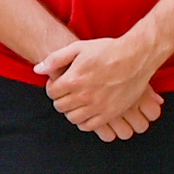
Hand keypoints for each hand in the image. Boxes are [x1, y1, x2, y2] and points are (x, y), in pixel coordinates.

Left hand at [37, 34, 164, 140]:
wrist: (136, 57)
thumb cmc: (108, 50)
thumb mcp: (78, 48)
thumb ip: (55, 59)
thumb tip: (38, 70)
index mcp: (73, 79)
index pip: (51, 92)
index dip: (53, 87)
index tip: (60, 83)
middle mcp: (84, 96)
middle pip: (60, 106)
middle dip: (61, 98)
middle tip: (68, 92)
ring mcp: (97, 106)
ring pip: (73, 118)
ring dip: (71, 110)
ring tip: (78, 101)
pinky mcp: (110, 114)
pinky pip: (89, 126)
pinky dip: (84, 121)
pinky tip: (88, 110)